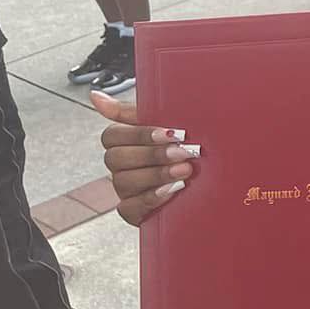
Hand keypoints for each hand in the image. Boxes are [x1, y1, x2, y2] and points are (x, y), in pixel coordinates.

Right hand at [91, 90, 196, 225]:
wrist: (214, 178)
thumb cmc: (184, 145)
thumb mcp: (165, 122)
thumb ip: (133, 112)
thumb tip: (95, 97)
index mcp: (124, 142)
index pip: (112, 136)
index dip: (139, 135)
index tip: (170, 132)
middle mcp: (121, 167)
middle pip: (117, 159)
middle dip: (153, 155)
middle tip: (184, 152)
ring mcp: (125, 190)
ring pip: (124, 182)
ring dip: (156, 175)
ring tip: (185, 171)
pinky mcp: (134, 212)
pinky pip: (129, 208)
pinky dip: (150, 199)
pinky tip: (172, 191)